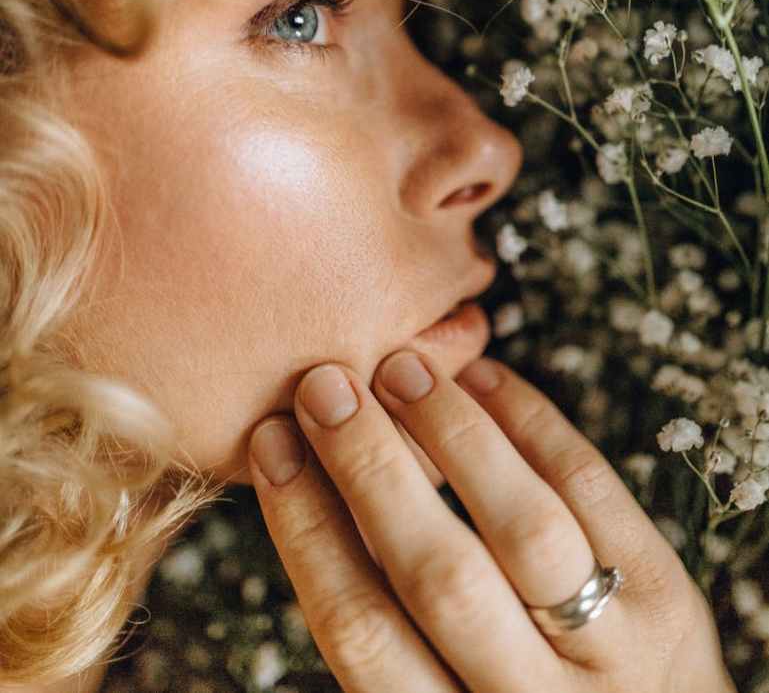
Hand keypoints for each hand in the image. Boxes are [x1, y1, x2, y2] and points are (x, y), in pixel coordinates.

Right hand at [248, 350, 736, 692]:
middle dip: (372, 468)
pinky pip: (595, 491)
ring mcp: (615, 654)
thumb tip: (311, 492)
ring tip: (402, 369)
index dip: (307, 526)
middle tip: (326, 386)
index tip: (272, 443)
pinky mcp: (669, 597)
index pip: (361, 629)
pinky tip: (483, 378)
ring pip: (525, 526)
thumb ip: (392, 627)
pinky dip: (533, 424)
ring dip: (455, 435)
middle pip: (440, 575)